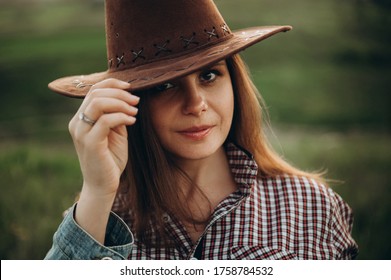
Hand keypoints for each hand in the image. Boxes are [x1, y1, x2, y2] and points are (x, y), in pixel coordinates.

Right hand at [69, 78, 138, 197]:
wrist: (103, 185)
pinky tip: (132, 121)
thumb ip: (117, 115)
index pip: (93, 90)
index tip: (131, 87)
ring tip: (135, 111)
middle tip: (136, 100)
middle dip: (119, 93)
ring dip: (121, 103)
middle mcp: (77, 123)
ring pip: (98, 103)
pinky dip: (121, 117)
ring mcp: (81, 133)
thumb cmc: (111, 159)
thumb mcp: (116, 133)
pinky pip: (105, 121)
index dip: (112, 84)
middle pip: (95, 93)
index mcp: (81, 118)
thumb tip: (127, 99)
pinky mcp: (90, 143)